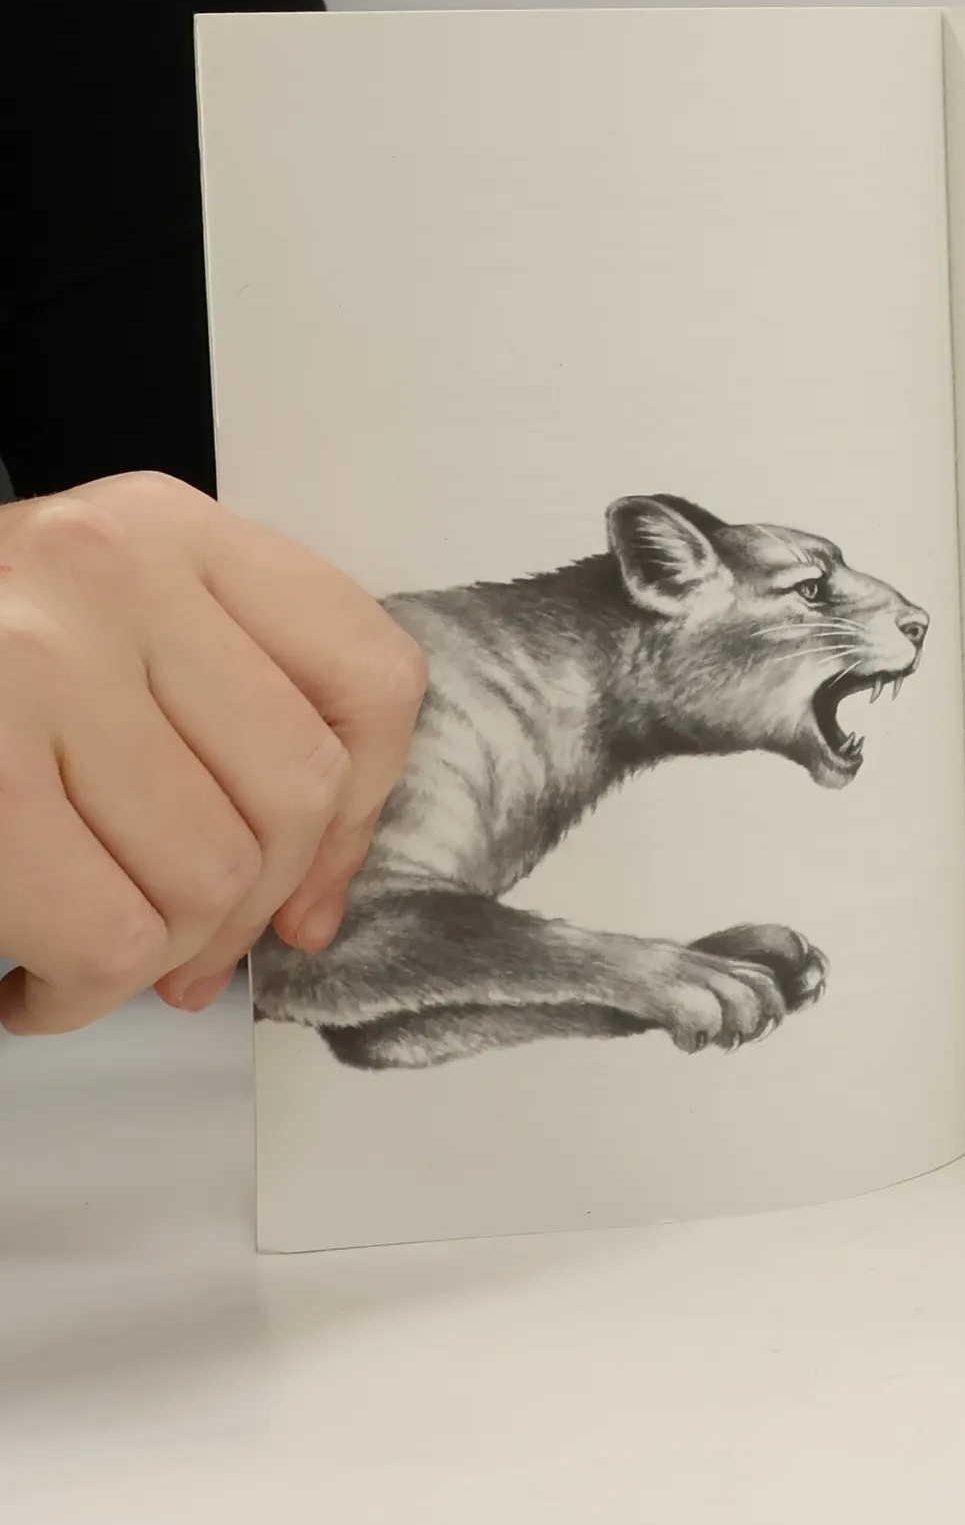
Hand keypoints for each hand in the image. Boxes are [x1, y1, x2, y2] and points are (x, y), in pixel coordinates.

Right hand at [0, 473, 424, 1032]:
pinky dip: (79, 993)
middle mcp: (112, 572)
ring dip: (154, 958)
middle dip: (246, 908)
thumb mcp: (107, 638)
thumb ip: (225, 724)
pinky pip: (107, 933)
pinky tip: (32, 981)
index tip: (307, 891)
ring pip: (210, 874)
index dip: (364, 813)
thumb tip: (303, 912)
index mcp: (173, 531)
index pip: (370, 677)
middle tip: (178, 948)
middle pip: (298, 791)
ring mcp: (35, 658)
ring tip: (88, 952)